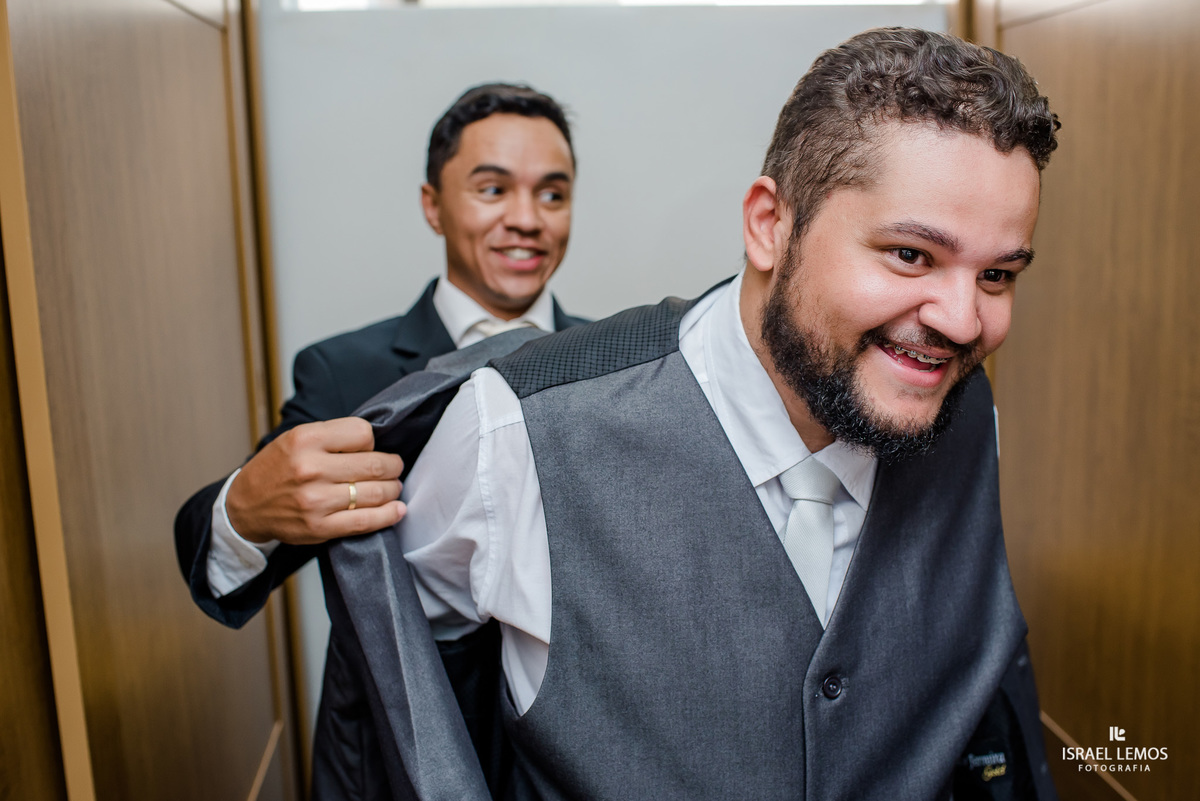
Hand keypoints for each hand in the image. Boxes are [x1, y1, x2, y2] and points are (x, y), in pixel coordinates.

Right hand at [226, 417, 405, 544]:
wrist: (246, 505)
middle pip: (375, 464)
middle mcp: (311, 468)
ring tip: (393, 488)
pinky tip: (397, 510)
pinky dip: (388, 515)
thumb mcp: (297, 438)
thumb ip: (334, 437)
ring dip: (392, 490)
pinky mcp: (319, 527)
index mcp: (306, 439)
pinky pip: (365, 521)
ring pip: (375, 492)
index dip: (372, 441)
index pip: (363, 433)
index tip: (368, 449)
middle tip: (395, 468)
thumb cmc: (278, 468)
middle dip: (393, 466)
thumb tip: (378, 443)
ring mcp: (315, 500)